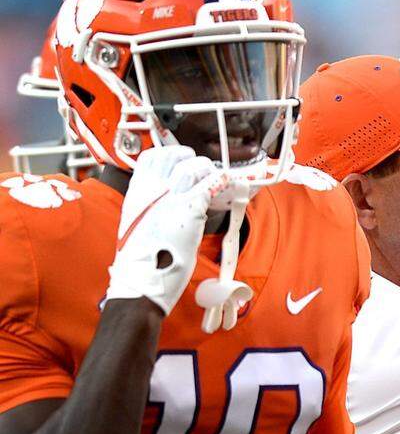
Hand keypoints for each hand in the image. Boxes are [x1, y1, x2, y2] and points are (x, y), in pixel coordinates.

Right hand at [105, 146, 229, 314]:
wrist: (141, 280)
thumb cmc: (143, 259)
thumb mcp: (139, 222)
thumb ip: (153, 204)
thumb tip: (172, 196)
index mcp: (138, 192)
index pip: (153, 155)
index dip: (172, 154)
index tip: (183, 162)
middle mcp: (153, 190)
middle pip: (176, 155)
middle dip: (194, 161)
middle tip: (203, 174)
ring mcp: (171, 198)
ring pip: (196, 166)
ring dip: (210, 172)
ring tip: (214, 184)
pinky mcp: (189, 209)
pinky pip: (212, 184)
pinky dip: (222, 182)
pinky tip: (227, 187)